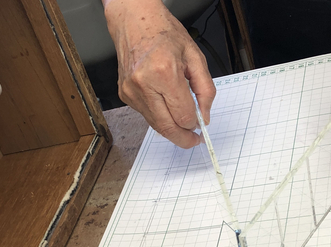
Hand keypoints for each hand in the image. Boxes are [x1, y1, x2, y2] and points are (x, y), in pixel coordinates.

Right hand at [103, 0, 215, 147]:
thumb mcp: (195, 57)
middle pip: (167, 127)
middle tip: (193, 141)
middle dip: (183, 139)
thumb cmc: (163, 34)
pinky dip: (159, 116)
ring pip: (156, 125)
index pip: (183, 116)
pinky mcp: (126, 96)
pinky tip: (165, 105)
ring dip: (171, 129)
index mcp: (164, 73)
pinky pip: (147, 115)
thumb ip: (205, 90)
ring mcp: (132, 92)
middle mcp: (144, 85)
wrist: (134, 22)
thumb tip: (204, 116)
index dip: (194, 125)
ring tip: (182, 125)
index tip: (201, 128)